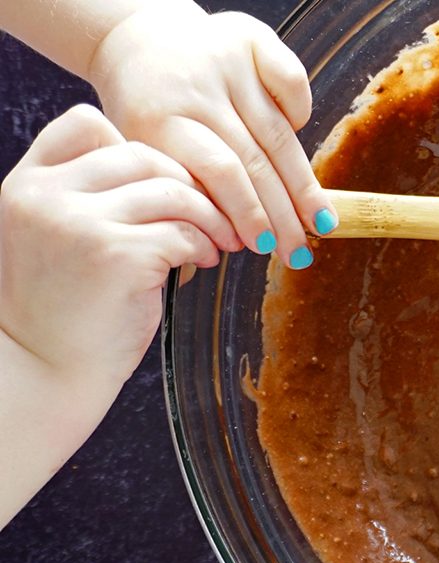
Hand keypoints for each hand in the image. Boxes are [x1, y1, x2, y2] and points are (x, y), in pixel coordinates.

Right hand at [0, 104, 237, 390]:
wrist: (44, 370)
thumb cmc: (62, 309)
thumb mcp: (58, 237)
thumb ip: (89, 198)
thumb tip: (172, 173)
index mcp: (28, 182)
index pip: (86, 123)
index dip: (136, 147)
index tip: (164, 185)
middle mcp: (47, 194)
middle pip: (143, 155)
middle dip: (190, 185)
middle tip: (214, 218)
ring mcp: (79, 221)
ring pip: (172, 190)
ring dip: (209, 216)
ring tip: (217, 242)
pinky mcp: (117, 254)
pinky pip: (183, 231)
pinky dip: (205, 245)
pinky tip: (204, 262)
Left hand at [88, 1, 335, 268]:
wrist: (134, 39)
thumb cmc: (141, 108)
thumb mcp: (136, 148)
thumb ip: (172, 189)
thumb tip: (209, 252)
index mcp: (156, 118)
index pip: (219, 173)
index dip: (247, 212)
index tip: (262, 248)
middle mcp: (195, 86)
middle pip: (254, 159)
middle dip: (282, 213)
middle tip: (299, 252)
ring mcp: (225, 60)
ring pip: (278, 133)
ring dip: (302, 186)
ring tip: (320, 223)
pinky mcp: (250, 38)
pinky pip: (292, 82)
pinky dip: (302, 116)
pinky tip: (300, 155)